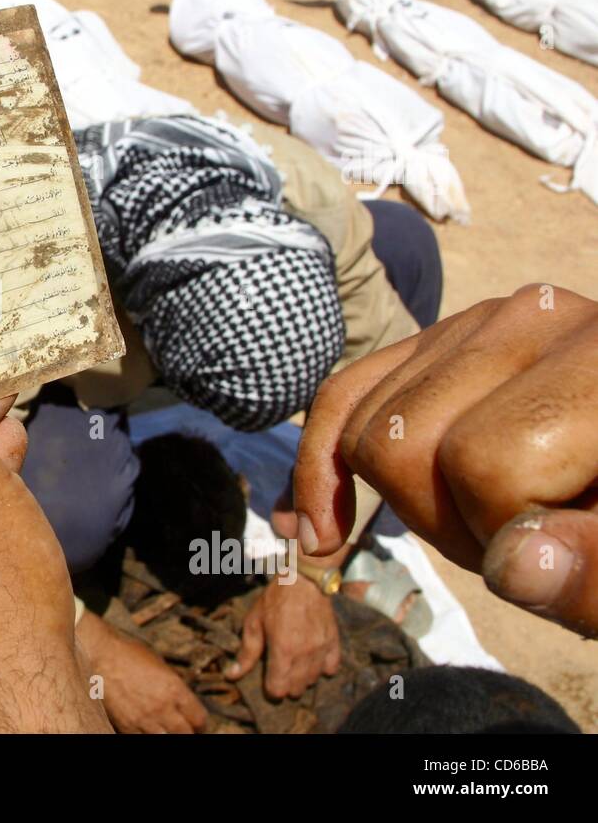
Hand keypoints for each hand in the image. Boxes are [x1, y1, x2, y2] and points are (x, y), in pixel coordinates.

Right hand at [77, 610, 206, 732]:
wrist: (99, 655)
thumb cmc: (128, 654)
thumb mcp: (159, 665)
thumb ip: (174, 685)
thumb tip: (183, 701)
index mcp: (174, 689)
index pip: (199, 719)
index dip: (200, 723)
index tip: (197, 723)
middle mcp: (162, 707)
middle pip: (186, 734)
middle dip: (188, 732)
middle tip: (185, 729)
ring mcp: (144, 720)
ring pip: (167, 739)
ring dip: (169, 734)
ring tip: (166, 729)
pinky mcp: (126, 726)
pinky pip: (144, 739)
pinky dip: (149, 735)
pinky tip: (149, 729)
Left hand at [227, 576, 340, 697]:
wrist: (304, 580)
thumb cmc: (275, 600)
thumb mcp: (254, 622)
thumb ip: (246, 652)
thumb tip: (231, 675)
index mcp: (283, 650)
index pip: (279, 690)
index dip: (271, 689)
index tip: (268, 680)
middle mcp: (304, 655)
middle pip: (296, 689)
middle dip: (286, 685)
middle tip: (279, 671)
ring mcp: (321, 650)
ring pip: (312, 681)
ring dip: (302, 678)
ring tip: (293, 664)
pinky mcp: (334, 643)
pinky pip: (331, 669)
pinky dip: (322, 669)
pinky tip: (312, 660)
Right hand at [294, 286, 597, 636]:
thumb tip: (513, 565)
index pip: (483, 461)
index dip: (504, 538)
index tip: (561, 559)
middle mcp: (541, 316)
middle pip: (402, 440)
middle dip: (442, 523)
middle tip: (519, 551)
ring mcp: (483, 318)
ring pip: (363, 427)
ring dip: (407, 504)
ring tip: (490, 525)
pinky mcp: (443, 338)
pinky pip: (344, 395)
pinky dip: (323, 466)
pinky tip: (322, 530)